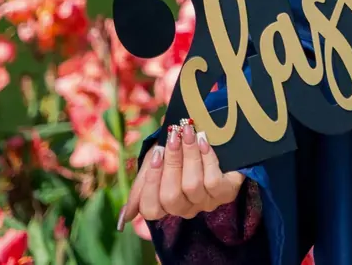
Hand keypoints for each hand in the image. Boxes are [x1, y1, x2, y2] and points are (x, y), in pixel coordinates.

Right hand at [119, 119, 245, 229]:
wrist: (211, 136)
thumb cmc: (177, 153)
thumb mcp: (155, 164)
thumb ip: (141, 186)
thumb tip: (125, 217)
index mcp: (164, 205)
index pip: (150, 208)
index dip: (152, 181)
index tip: (157, 153)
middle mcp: (185, 209)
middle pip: (171, 196)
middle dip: (172, 162)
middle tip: (174, 136)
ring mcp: (206, 203)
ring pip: (192, 186)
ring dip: (190, 155)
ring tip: (189, 133)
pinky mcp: (226, 193)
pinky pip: (213, 181)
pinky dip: (207, 159)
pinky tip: (204, 141)